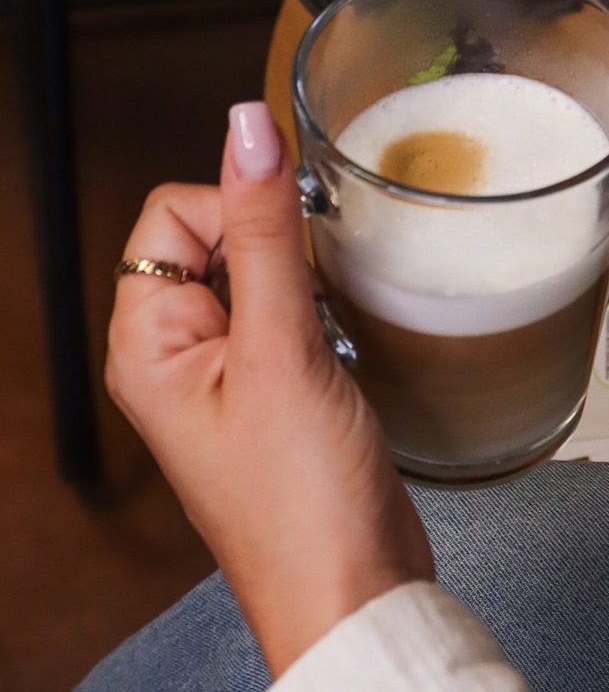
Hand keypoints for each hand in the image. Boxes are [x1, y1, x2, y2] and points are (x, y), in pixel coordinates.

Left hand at [106, 103, 431, 674]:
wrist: (355, 585)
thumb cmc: (302, 498)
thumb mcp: (282, 348)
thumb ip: (267, 231)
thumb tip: (247, 127)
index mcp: (148, 342)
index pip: (173, 212)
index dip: (237, 208)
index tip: (291, 245)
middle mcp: (176, 351)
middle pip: (218, 230)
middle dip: (278, 239)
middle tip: (314, 295)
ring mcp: (226, 369)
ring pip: (262, 264)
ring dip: (307, 271)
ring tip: (331, 321)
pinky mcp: (275, 384)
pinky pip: (291, 303)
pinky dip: (325, 301)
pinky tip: (347, 335)